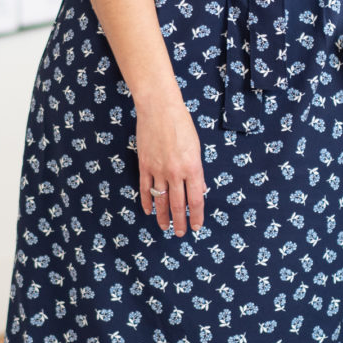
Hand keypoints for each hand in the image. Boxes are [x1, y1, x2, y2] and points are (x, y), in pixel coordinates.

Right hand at [137, 99, 207, 236]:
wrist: (159, 108)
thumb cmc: (182, 124)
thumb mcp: (196, 147)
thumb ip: (196, 170)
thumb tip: (197, 189)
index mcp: (193, 167)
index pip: (196, 199)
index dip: (196, 216)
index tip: (196, 226)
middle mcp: (176, 172)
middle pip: (179, 204)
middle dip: (180, 222)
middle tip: (180, 234)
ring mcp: (158, 170)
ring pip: (161, 200)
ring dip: (164, 216)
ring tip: (165, 227)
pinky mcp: (144, 165)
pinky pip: (146, 188)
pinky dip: (147, 201)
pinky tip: (149, 211)